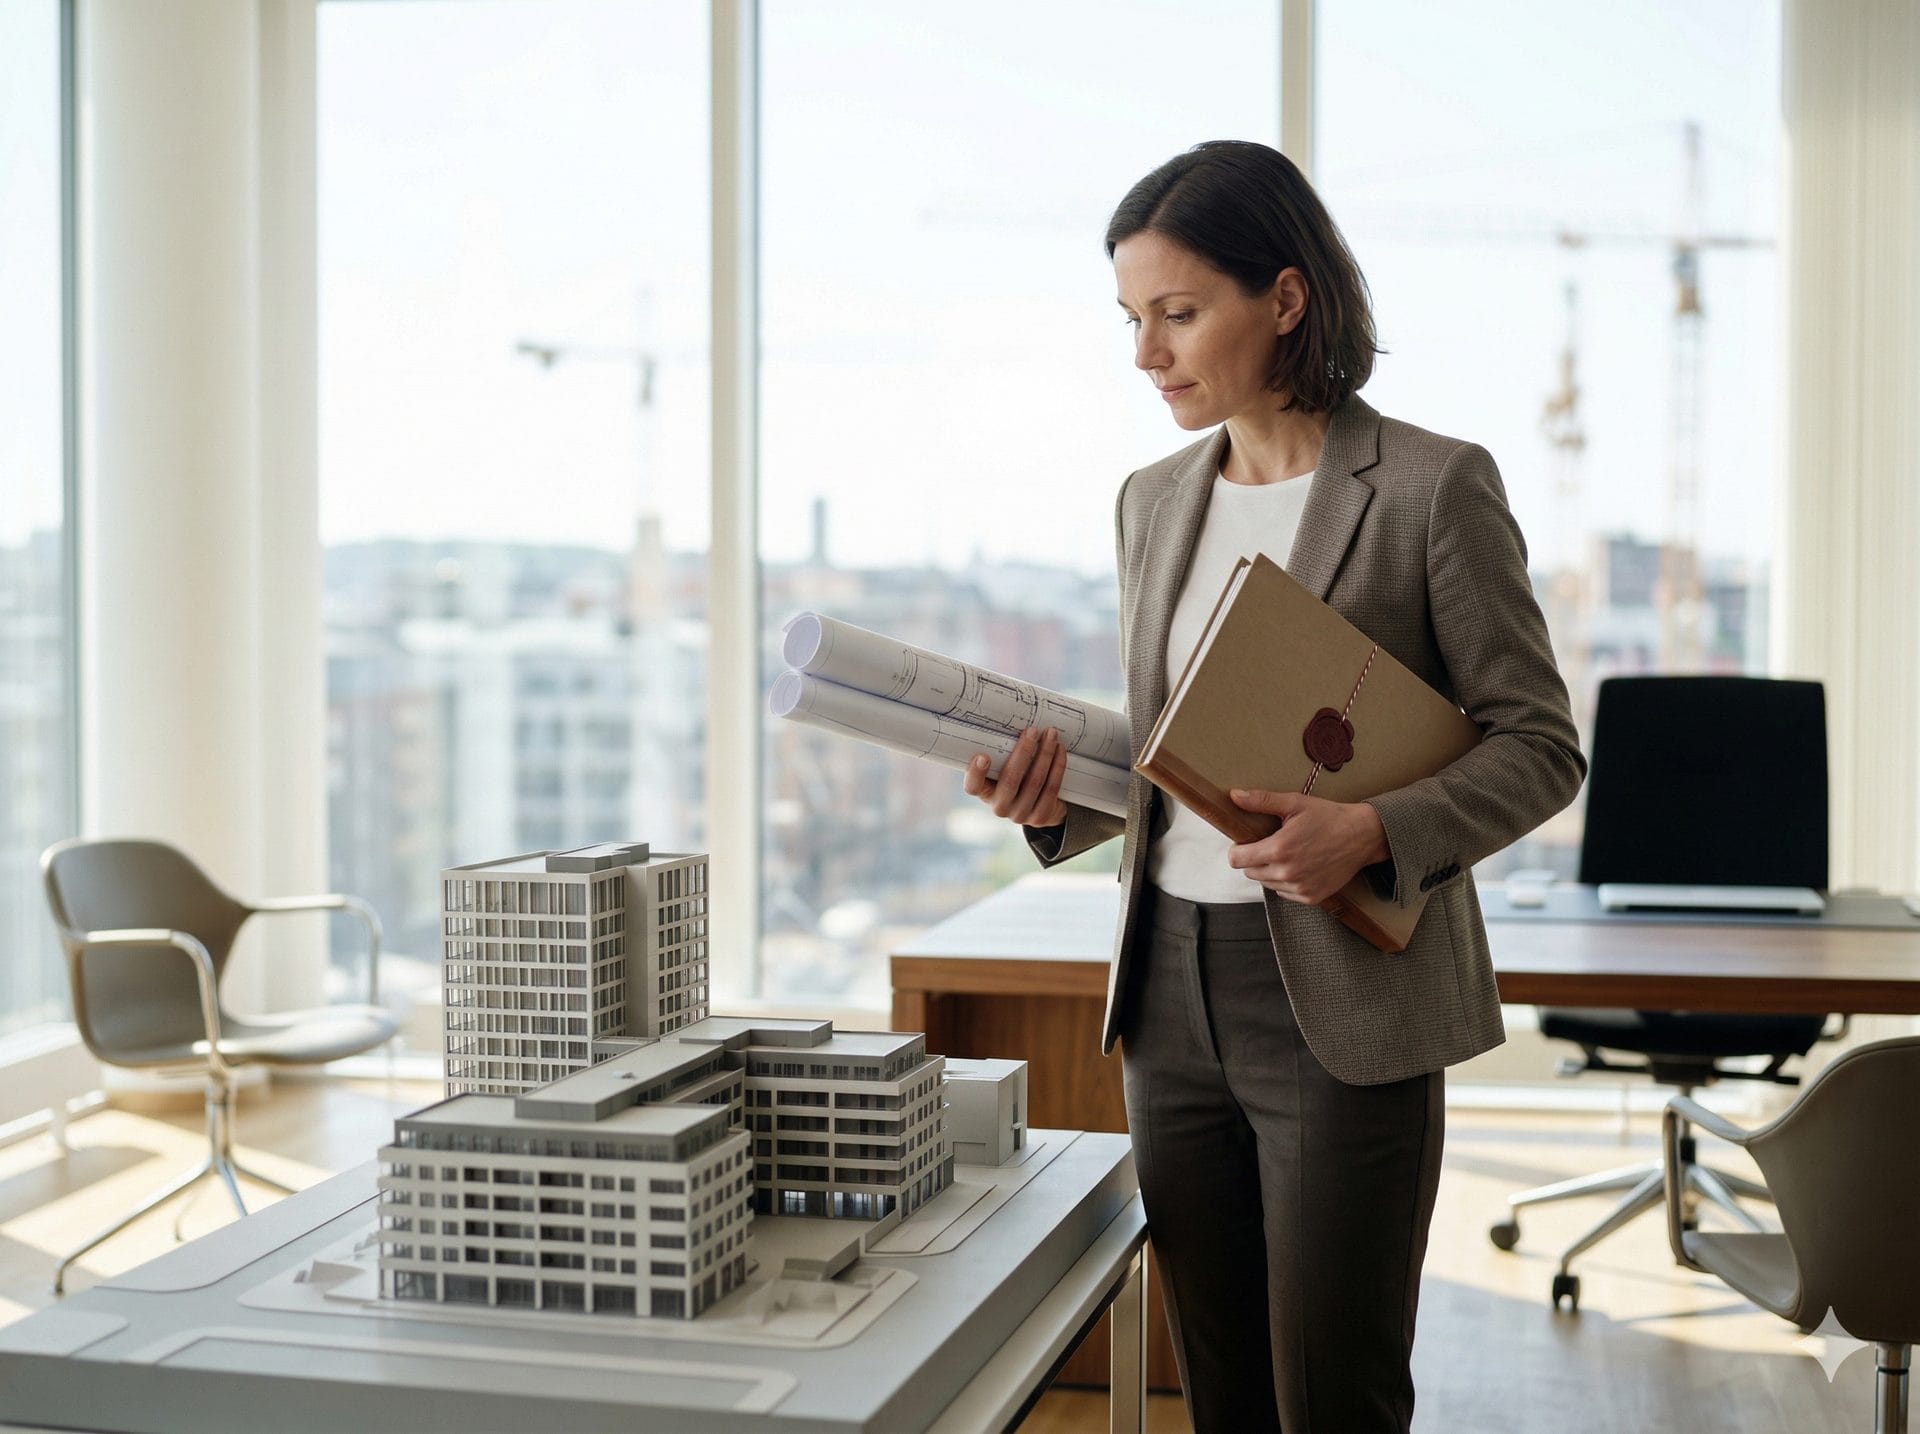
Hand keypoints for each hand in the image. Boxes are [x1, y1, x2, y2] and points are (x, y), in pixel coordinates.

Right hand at [962, 726, 1068, 828]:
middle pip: (1011, 779)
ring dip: (1045, 755)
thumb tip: (1010, 721)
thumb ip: (1001, 754)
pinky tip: (1060, 751)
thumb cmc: (1015, 779)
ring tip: (1051, 735)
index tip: (983, 756)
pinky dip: (1057, 766)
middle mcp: (999, 807)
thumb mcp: (1002, 770)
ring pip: (1035, 782)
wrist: (1037, 807)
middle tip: (1032, 731)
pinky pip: (1051, 788)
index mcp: (985, 793)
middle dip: (1024, 752)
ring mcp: (1020, 814)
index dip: (976, 773)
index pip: (973, 787)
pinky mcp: (1041, 816)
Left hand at [1226, 789, 1389, 904]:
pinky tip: (1299, 866)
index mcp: (1279, 849)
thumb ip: (1261, 801)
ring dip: (1270, 871)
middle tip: (1271, 844)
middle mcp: (1287, 873)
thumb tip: (1234, 795)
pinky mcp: (1311, 897)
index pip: (1237, 860)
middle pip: (1249, 872)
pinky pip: (1284, 893)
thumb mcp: (1295, 803)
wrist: (1362, 836)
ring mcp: (1300, 888)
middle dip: (1254, 858)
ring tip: (1288, 854)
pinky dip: (1286, 882)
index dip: (1237, 849)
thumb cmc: (1328, 817)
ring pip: (1266, 883)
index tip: (1246, 842)